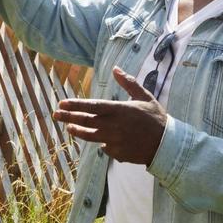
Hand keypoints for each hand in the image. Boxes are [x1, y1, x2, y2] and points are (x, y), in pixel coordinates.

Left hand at [51, 68, 168, 164]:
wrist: (166, 145)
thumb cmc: (156, 118)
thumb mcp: (145, 96)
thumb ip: (129, 83)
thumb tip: (116, 69)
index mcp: (119, 110)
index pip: (92, 106)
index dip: (75, 105)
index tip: (62, 103)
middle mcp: (113, 126)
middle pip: (86, 121)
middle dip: (69, 117)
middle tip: (56, 114)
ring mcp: (114, 141)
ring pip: (90, 136)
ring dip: (78, 131)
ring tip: (69, 127)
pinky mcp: (117, 153)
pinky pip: (105, 147)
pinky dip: (102, 143)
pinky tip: (102, 140)